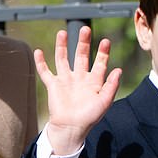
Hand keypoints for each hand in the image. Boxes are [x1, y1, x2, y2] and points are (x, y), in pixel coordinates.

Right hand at [35, 26, 121, 155]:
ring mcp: (65, 80)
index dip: (103, 52)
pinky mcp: (53, 85)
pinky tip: (38, 51)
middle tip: (84, 29)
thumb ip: (111, 86)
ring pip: (62, 59)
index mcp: (93, 82)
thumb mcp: (104, 102)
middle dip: (83, 43)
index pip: (99, 63)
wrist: (71, 128)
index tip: (105, 41)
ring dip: (62, 46)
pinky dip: (41, 62)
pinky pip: (45, 72)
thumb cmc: (89, 117)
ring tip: (62, 33)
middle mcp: (79, 78)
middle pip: (81, 55)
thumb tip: (118, 70)